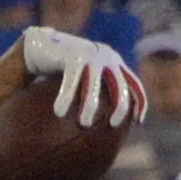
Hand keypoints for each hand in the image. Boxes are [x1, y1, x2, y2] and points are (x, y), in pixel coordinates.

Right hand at [19, 28, 144, 129]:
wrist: (40, 45)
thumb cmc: (61, 72)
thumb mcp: (83, 81)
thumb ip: (92, 97)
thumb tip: (95, 134)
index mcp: (113, 63)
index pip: (134, 83)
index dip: (140, 102)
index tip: (138, 123)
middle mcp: (106, 57)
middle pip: (121, 86)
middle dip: (120, 107)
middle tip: (112, 125)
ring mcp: (91, 56)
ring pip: (94, 86)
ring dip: (90, 106)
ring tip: (84, 124)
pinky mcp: (74, 55)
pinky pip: (71, 80)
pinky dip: (66, 97)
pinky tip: (58, 113)